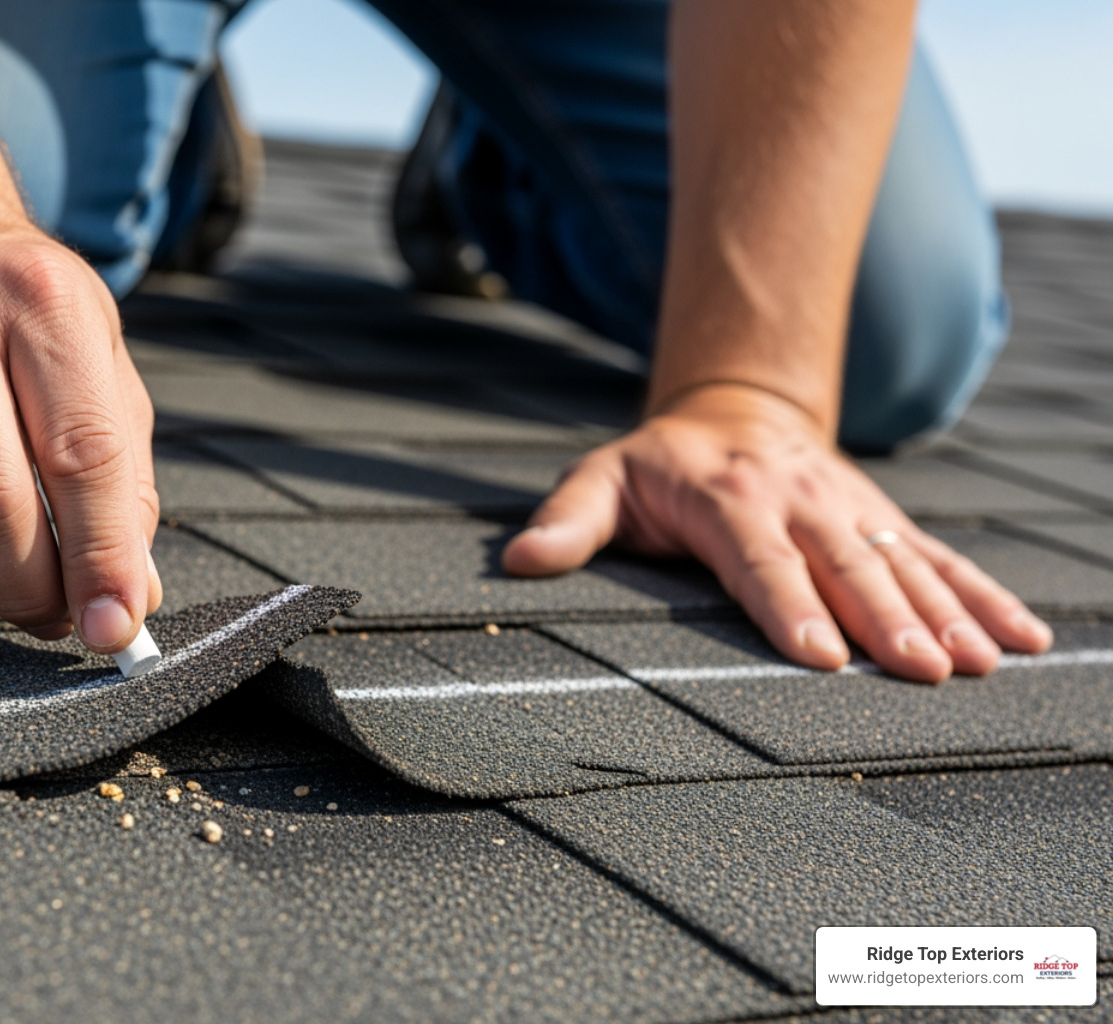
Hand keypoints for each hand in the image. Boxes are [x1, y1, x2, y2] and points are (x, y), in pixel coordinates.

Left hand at [502, 384, 1051, 681]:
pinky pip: (938, 554)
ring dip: (944, 611)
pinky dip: (982, 593)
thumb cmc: (660, 461)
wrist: (735, 405)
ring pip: (902, 559)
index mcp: (727, 497)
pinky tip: (1024, 637)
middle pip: (845, 563)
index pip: (759, 558)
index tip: (820, 654)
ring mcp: (848, 506)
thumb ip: (567, 521)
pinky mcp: (881, 516)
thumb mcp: (603, 478)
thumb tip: (517, 562)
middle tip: (922, 670)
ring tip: (978, 662)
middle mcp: (797, 500)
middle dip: (885, 618)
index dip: (788, 604)